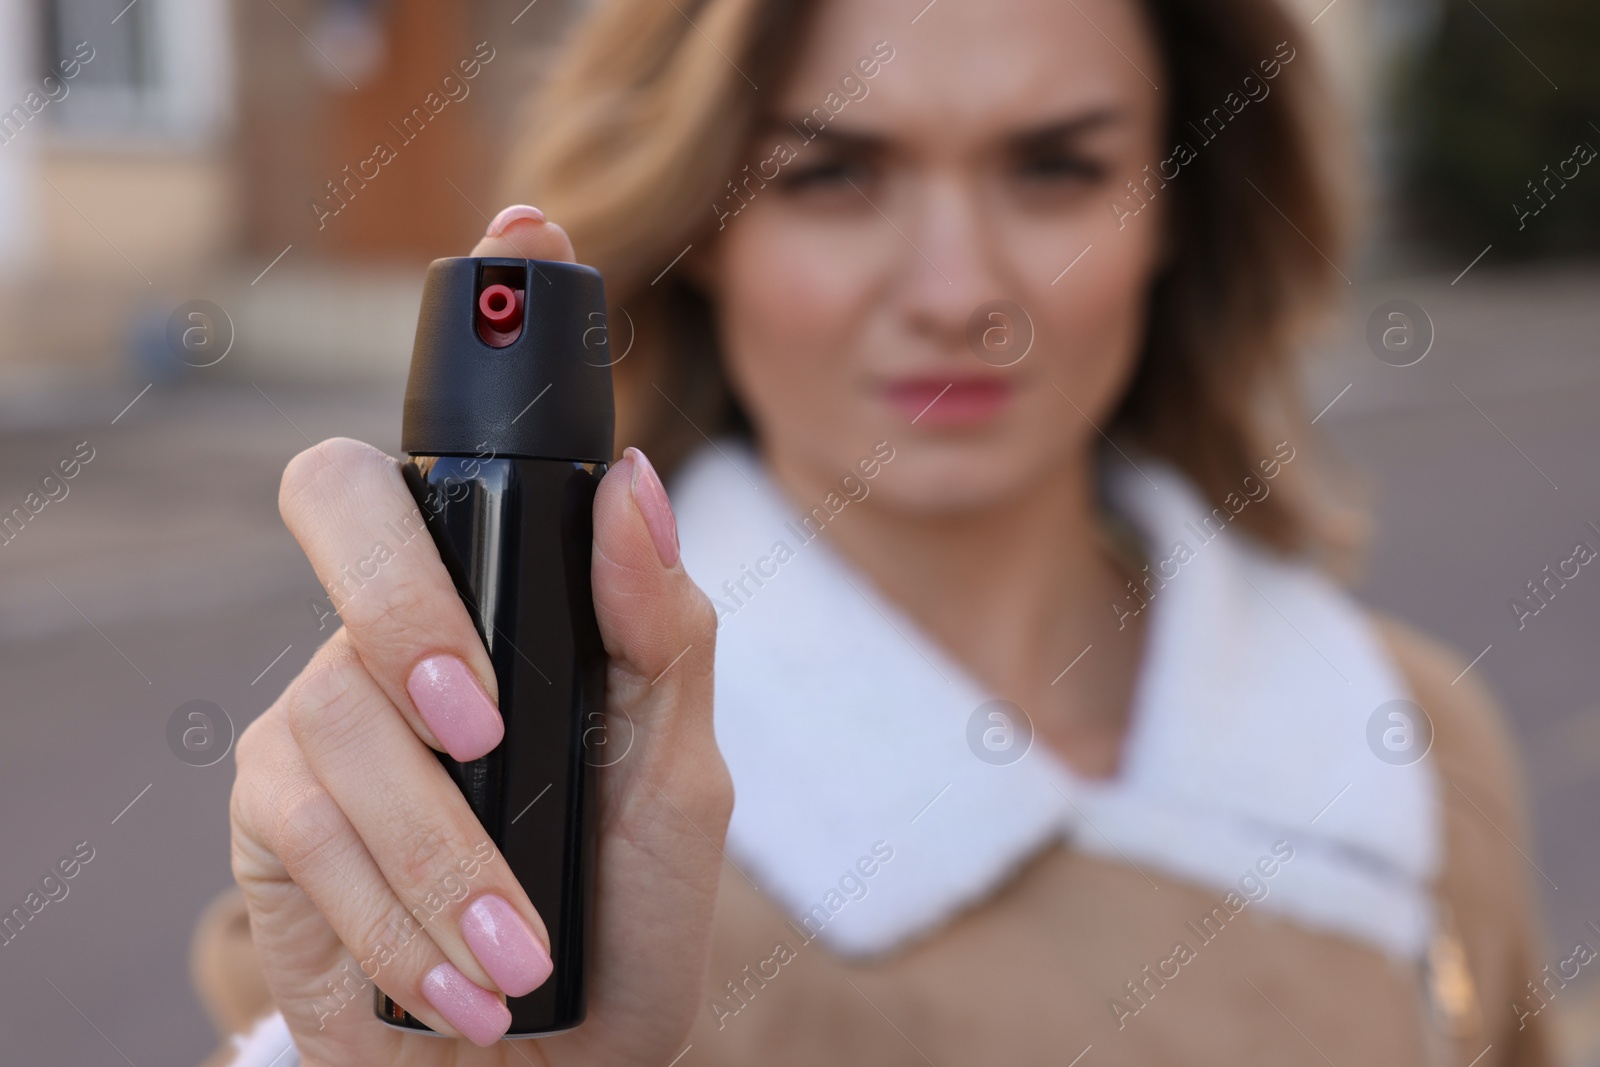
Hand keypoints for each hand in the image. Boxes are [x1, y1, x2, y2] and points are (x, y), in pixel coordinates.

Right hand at [229, 208, 729, 1065]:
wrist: (553, 1058)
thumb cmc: (623, 904)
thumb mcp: (680, 767)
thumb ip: (665, 630)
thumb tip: (635, 482)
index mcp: (505, 595)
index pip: (471, 444)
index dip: (486, 323)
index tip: (528, 224)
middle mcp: (398, 624)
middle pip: (337, 507)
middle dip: (406, 607)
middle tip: (485, 722)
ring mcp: (323, 709)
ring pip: (339, 717)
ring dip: (445, 855)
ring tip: (519, 955)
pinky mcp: (272, 815)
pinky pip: (304, 829)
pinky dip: (395, 916)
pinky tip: (453, 985)